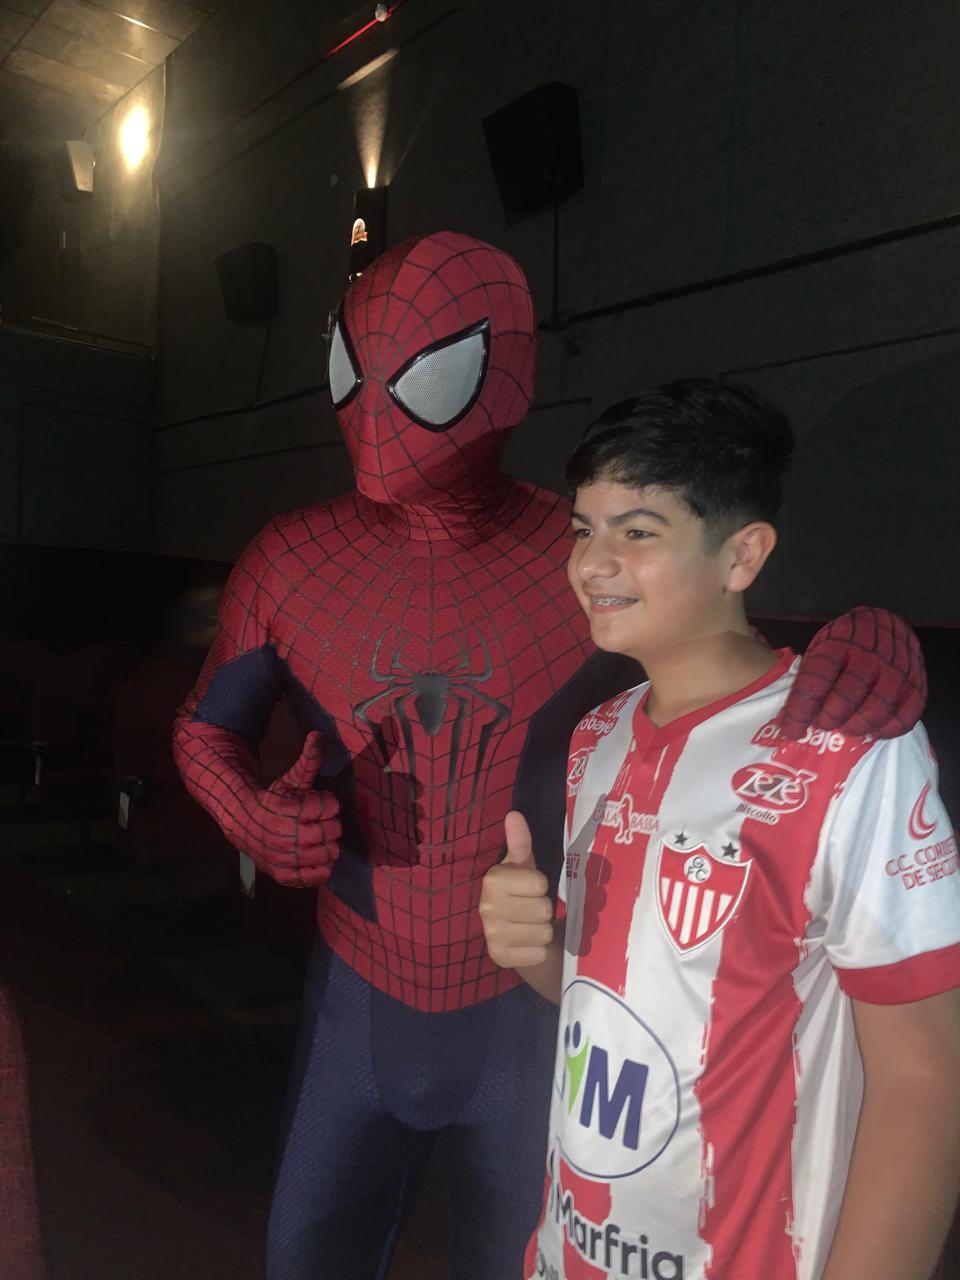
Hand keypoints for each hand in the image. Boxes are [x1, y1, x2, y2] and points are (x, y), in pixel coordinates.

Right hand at [235, 732, 340, 886]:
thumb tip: (318, 734)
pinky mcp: (285, 876)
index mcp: (286, 810)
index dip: (327, 802)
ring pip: (331, 853)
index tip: (317, 801)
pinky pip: (320, 876)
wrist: (242, 825)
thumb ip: (308, 760)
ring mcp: (285, 859)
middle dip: (330, 822)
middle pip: (333, 830)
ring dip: (328, 843)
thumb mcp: (290, 780)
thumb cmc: (272, 800)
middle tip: (318, 820)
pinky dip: (323, 867)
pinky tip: (314, 854)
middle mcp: (285, 837)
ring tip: (316, 836)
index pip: (330, 807)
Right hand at [479, 811, 555, 968]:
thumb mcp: (525, 868)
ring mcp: (491, 934)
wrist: (518, 939)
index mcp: (492, 880)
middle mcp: (486, 906)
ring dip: (543, 931)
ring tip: (532, 928)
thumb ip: (520, 843)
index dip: (541, 887)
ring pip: (542, 931)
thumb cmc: (524, 897)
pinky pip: (537, 953)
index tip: (532, 890)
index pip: (539, 882)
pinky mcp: (499, 958)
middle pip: (542, 908)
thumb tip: (514, 814)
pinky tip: (528, 945)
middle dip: (544, 911)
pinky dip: (538, 951)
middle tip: (533, 911)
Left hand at [780, 607, 926, 739]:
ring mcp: (897, 669)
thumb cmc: (845, 642)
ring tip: (845, 729)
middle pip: (848, 694)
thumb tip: (792, 717)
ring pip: (877, 707)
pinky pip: (905, 715)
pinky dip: (886, 729)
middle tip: (822, 725)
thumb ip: (811, 676)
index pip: (816, 680)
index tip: (791, 730)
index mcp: (839, 642)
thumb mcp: (822, 646)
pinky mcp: (916, 684)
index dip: (801, 709)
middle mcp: (869, 655)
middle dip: (830, 717)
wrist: (886, 624)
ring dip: (857, 725)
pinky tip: (872, 731)